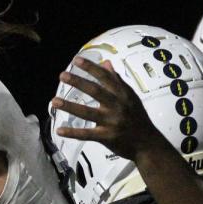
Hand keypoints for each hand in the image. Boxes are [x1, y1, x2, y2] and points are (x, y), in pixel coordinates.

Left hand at [50, 57, 166, 160]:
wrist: (148, 143)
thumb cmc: (137, 118)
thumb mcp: (131, 97)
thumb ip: (116, 81)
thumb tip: (105, 63)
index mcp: (123, 94)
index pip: (105, 77)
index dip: (91, 68)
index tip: (76, 60)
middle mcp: (117, 106)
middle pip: (95, 91)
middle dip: (78, 82)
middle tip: (62, 75)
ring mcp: (111, 122)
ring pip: (88, 112)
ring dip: (70, 106)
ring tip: (54, 101)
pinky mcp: (107, 137)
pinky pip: (87, 134)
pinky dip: (73, 133)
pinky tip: (59, 130)